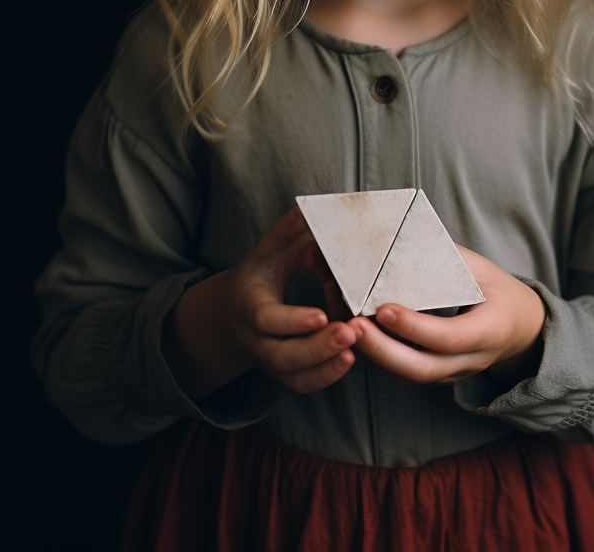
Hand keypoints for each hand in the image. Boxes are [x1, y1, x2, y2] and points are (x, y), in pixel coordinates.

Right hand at [162, 207, 360, 399]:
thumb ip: (285, 232)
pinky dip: (328, 376)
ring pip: (296, 376)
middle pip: (283, 356)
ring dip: (327, 366)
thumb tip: (306, 209)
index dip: (294, 320)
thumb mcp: (268, 250)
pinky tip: (351, 358)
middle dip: (318, 347)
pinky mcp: (286, 373)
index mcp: (249, 307)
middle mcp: (256, 341)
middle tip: (351, 332)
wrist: (236, 313)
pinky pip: (306, 384)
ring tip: (357, 347)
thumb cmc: (261, 273)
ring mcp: (271, 361)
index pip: (268, 320)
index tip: (323, 316)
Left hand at [350, 246, 545, 386]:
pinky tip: (352, 333)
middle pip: (420, 368)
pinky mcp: (434, 375)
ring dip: (371, 354)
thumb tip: (401, 236)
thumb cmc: (496, 290)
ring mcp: (451, 374)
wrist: (520, 329)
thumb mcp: (480, 268)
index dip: (414, 326)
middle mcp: (470, 361)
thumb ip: (445, 258)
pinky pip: (401, 374)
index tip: (383, 308)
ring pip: (406, 375)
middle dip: (381, 349)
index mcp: (490, 331)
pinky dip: (374, 357)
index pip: (448, 338)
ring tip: (343, 326)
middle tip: (350, 323)